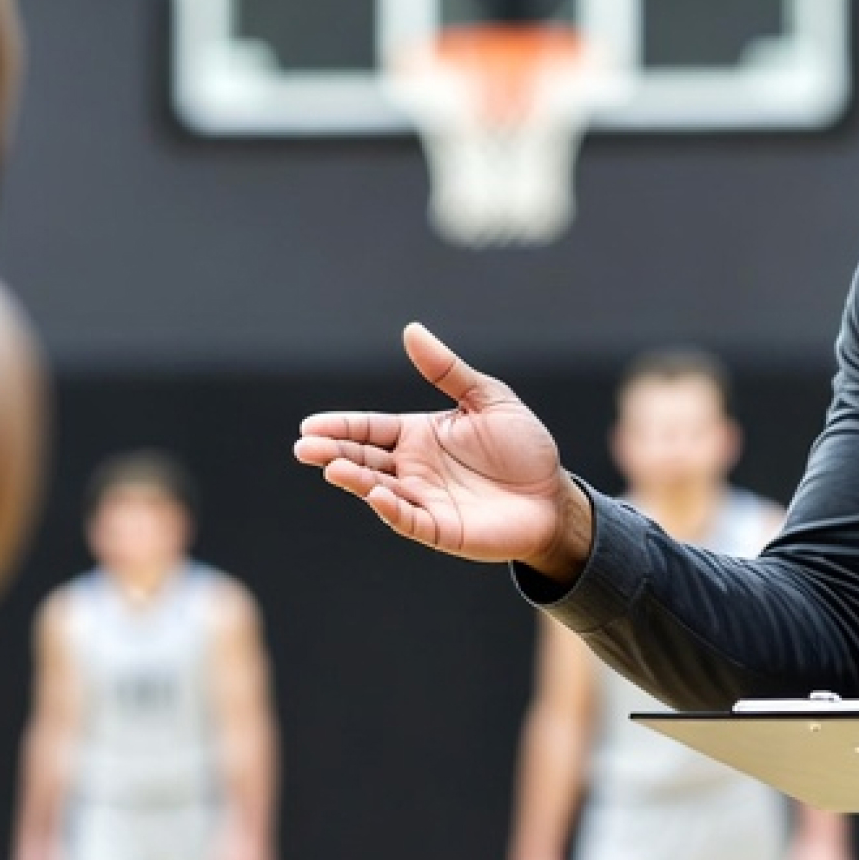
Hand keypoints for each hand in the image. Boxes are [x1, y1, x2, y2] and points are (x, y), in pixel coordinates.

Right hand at [295, 323, 591, 580]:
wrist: (553, 495)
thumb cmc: (523, 447)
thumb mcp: (488, 398)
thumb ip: (447, 371)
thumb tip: (411, 330)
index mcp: (419, 435)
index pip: (370, 429)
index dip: (341, 427)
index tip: (310, 426)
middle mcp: (414, 468)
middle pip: (364, 458)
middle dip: (333, 453)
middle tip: (305, 448)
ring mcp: (424, 500)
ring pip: (379, 490)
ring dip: (356, 480)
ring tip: (333, 468)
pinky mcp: (440, 529)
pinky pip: (410, 520)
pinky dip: (391, 509)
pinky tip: (376, 496)